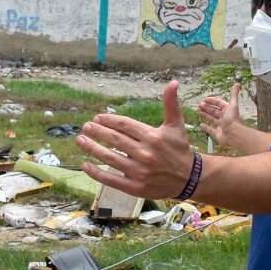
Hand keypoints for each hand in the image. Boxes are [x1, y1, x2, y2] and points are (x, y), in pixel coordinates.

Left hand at [76, 80, 195, 198]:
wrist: (189, 179)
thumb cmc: (180, 149)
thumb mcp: (177, 125)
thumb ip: (171, 103)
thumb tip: (173, 82)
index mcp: (153, 137)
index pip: (125, 125)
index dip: (109, 120)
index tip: (97, 118)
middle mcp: (145, 154)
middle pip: (115, 140)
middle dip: (97, 131)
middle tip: (86, 126)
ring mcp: (140, 172)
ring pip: (110, 158)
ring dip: (92, 148)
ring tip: (80, 140)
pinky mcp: (136, 188)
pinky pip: (111, 179)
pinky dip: (96, 173)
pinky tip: (85, 165)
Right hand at [198, 83, 241, 147]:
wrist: (233, 134)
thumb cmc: (232, 119)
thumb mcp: (232, 105)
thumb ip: (234, 95)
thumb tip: (237, 83)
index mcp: (227, 110)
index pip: (219, 103)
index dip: (212, 101)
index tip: (205, 99)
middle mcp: (224, 117)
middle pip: (214, 111)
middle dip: (207, 108)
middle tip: (199, 105)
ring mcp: (221, 126)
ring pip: (212, 119)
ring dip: (206, 115)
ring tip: (199, 112)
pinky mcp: (218, 134)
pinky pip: (211, 130)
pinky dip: (206, 127)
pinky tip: (200, 124)